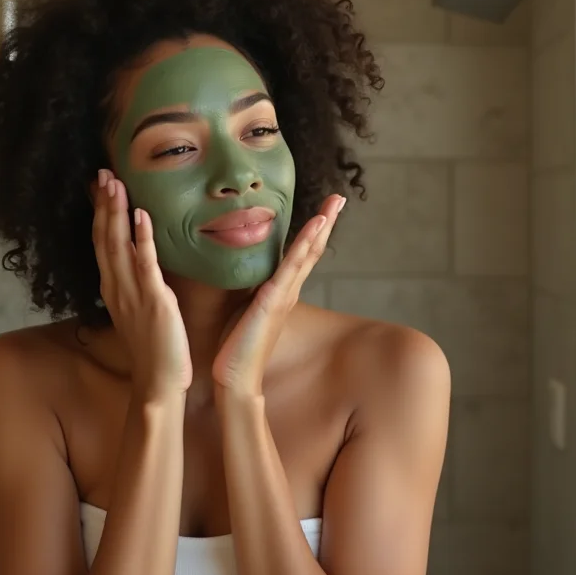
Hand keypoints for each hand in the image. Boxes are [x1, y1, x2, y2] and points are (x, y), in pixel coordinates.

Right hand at [92, 169, 192, 401]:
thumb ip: (135, 281)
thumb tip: (138, 256)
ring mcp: (133, 293)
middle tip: (103, 174)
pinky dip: (142, 239)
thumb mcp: (137, 307)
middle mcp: (117, 287)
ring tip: (115, 185)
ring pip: (119, 245)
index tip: (99, 186)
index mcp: (113, 287)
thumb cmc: (152, 344)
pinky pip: (146, 264)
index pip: (102, 243)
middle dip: (104, 205)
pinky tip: (141, 215)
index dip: (100, 213)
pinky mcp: (154, 300)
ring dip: (117, 213)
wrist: (158, 380)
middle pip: (105, 238)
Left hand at [211, 195, 345, 396]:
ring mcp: (284, 294)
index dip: (312, 233)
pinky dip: (306, 243)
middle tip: (339, 197)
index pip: (300, 256)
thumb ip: (247, 292)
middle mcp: (287, 291)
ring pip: (307, 253)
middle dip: (326, 222)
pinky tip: (317, 224)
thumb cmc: (236, 347)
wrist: (236, 377)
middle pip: (312, 249)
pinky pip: (293, 266)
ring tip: (336, 202)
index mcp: (280, 292)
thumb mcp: (242, 309)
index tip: (323, 210)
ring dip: (322, 225)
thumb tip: (239, 275)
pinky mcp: (274, 299)